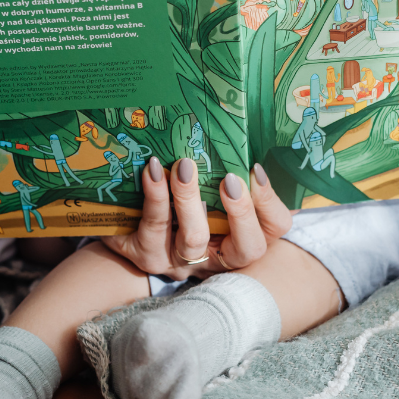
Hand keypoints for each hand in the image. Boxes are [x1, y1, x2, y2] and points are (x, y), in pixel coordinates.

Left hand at [104, 157, 292, 280]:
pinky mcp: (146, 256)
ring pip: (193, 240)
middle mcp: (216, 257)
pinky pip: (150, 232)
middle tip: (229, 179)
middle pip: (244, 248)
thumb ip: (226, 175)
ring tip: (183, 167)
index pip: (273, 229)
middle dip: (241, 212)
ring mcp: (181, 261)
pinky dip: (152, 198)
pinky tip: (151, 171)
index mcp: (241, 240)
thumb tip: (239, 137)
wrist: (126, 230)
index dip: (269, 203)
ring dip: (190, 201)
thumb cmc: (177, 202)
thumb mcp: (207, 192)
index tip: (254, 170)